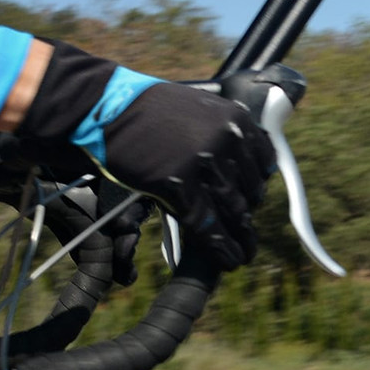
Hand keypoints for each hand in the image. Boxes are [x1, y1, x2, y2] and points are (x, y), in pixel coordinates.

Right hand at [11, 45, 274, 269]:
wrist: (106, 108)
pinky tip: (228, 261)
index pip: (263, 162)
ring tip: (244, 253)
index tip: (253, 201)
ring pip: (233, 211)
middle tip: (248, 234)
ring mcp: (203, 163)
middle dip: (247, 216)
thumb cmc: (146, 110)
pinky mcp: (178, 185)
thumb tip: (237, 165)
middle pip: (249, 190)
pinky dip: (221, 247)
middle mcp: (226, 139)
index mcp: (235, 119)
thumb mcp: (198, 109)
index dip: (256, 187)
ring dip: (240, 237)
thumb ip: (222, 133)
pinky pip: (208, 225)